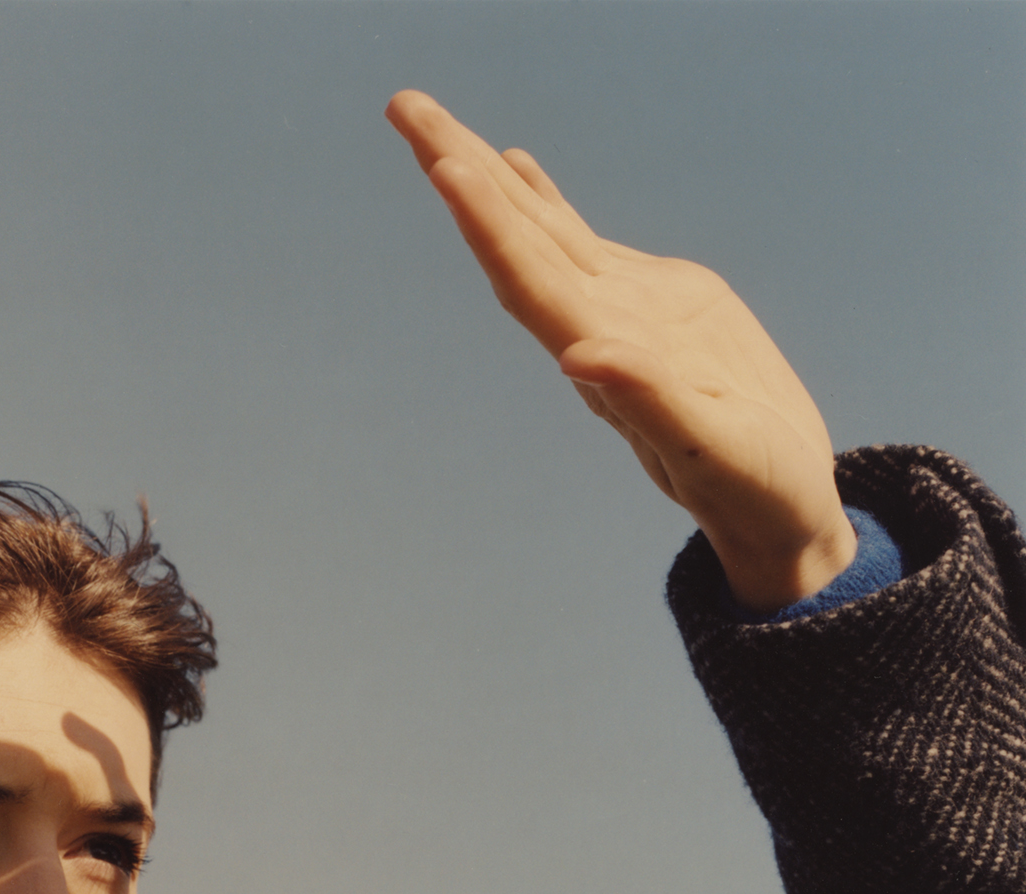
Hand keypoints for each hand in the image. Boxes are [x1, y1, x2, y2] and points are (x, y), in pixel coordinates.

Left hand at [385, 91, 857, 613]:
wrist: (772, 504)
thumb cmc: (749, 490)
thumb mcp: (710, 449)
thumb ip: (648, 402)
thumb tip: (580, 356)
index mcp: (601, 356)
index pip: (528, 276)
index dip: (488, 223)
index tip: (445, 165)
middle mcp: (590, 326)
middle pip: (512, 236)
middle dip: (459, 169)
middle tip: (406, 105)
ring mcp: (615, 309)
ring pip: (534, 227)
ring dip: (481, 173)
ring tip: (427, 117)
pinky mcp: (650, 300)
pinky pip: (575, 239)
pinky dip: (537, 199)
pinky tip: (507, 163)